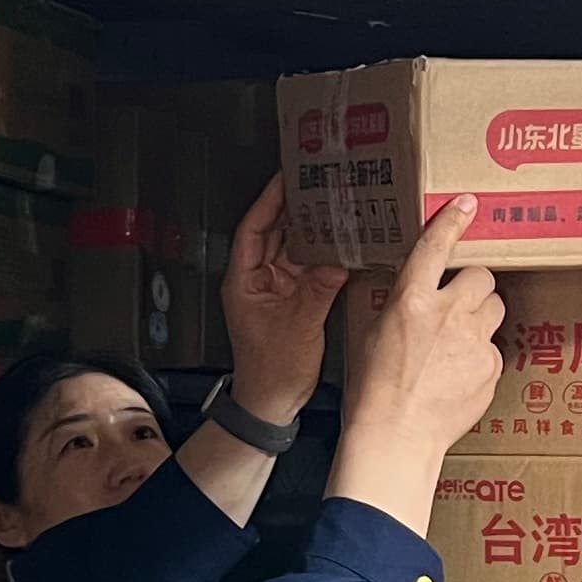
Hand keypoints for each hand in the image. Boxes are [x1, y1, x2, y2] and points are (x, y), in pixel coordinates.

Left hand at [217, 172, 343, 421]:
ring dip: (310, 230)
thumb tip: (337, 260)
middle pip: (273, 233)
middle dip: (294, 209)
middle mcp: (256, 280)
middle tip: (316, 184)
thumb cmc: (270, 371)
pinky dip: (321, 255)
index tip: (286, 178)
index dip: (269, 201)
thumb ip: (319, 290)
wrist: (271, 403)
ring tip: (331, 206)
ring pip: (292, 249)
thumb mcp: (299, 326)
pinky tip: (338, 243)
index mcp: (244, 281)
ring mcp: (274, 288)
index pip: (253, 229)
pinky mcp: (291, 299)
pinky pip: (305, 268)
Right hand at [324, 198, 506, 538]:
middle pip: (481, 277)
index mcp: (410, 300)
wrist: (395, 439)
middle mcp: (447, 314)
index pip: (434, 246)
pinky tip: (457, 376)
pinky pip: (493, 350)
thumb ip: (402, 307)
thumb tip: (417, 297)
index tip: (468, 205)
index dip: (453, 221)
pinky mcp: (490, 368)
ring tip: (458, 341)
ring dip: (481, 316)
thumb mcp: (373, 335)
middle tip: (457, 304)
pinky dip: (479, 357)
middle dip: (473, 286)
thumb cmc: (374, 392)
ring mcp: (474, 342)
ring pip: (494, 309)